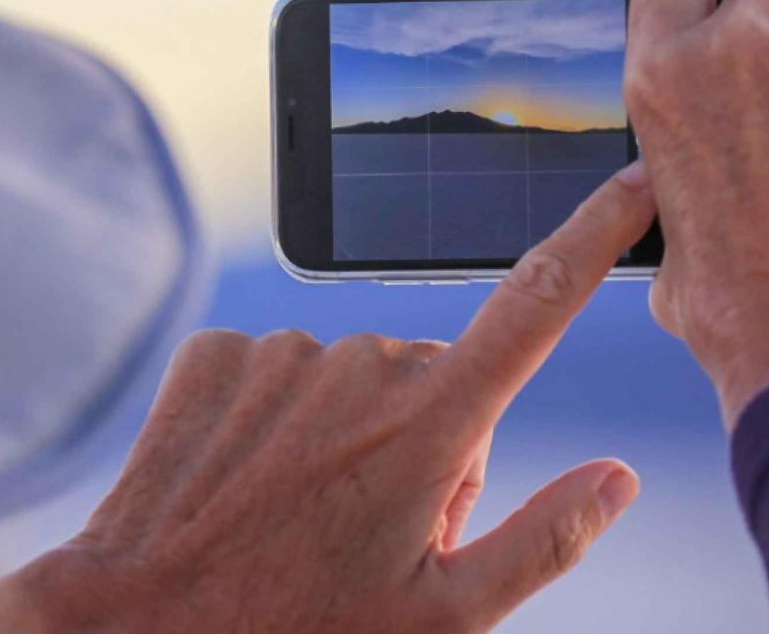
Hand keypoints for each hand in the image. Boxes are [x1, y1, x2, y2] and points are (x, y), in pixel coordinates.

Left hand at [0, 163, 655, 633]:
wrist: (134, 626)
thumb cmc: (299, 631)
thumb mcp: (445, 619)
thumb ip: (546, 539)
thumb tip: (620, 478)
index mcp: (433, 421)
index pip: (538, 302)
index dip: (595, 235)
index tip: (634, 180)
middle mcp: (364, 364)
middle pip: (436, 377)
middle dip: (427, 440)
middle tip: (377, 527)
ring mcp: (285, 352)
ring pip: (355, 376)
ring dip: (348, 434)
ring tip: (305, 514)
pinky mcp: (219, 353)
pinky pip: (281, 370)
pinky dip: (277, 418)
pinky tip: (250, 480)